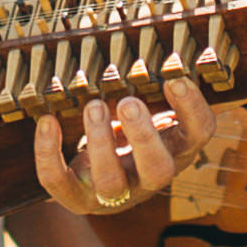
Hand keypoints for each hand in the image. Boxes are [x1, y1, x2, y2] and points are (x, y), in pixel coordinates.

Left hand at [31, 66, 211, 220]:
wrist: (98, 178)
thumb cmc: (129, 134)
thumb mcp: (149, 111)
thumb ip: (152, 88)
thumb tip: (151, 48)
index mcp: (175, 150)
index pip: (198, 135)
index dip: (192, 109)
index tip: (176, 79)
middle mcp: (148, 178)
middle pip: (158, 171)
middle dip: (143, 137)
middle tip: (129, 103)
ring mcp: (113, 195)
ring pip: (110, 182)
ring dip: (100, 143)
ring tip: (93, 106)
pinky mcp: (77, 198)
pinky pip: (59, 183)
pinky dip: (48, 153)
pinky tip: (48, 121)